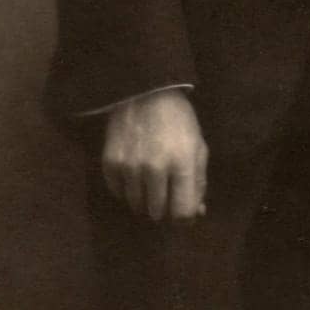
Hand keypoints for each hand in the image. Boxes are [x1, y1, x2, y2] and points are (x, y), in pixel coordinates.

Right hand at [102, 90, 208, 221]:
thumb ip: (198, 182)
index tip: (182, 212)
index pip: (182, 212)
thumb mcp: (198, 147)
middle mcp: (155, 169)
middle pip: (158, 213)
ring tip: (149, 182)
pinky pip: (118, 193)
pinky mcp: (110, 162)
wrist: (145, 91)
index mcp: (183, 163)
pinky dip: (126, 190)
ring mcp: (130, 167)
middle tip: (165, 193)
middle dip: (164, 208)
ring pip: (136, 205)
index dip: (184, 218)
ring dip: (144, 200)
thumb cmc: (178, 120)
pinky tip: (133, 175)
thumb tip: (196, 213)